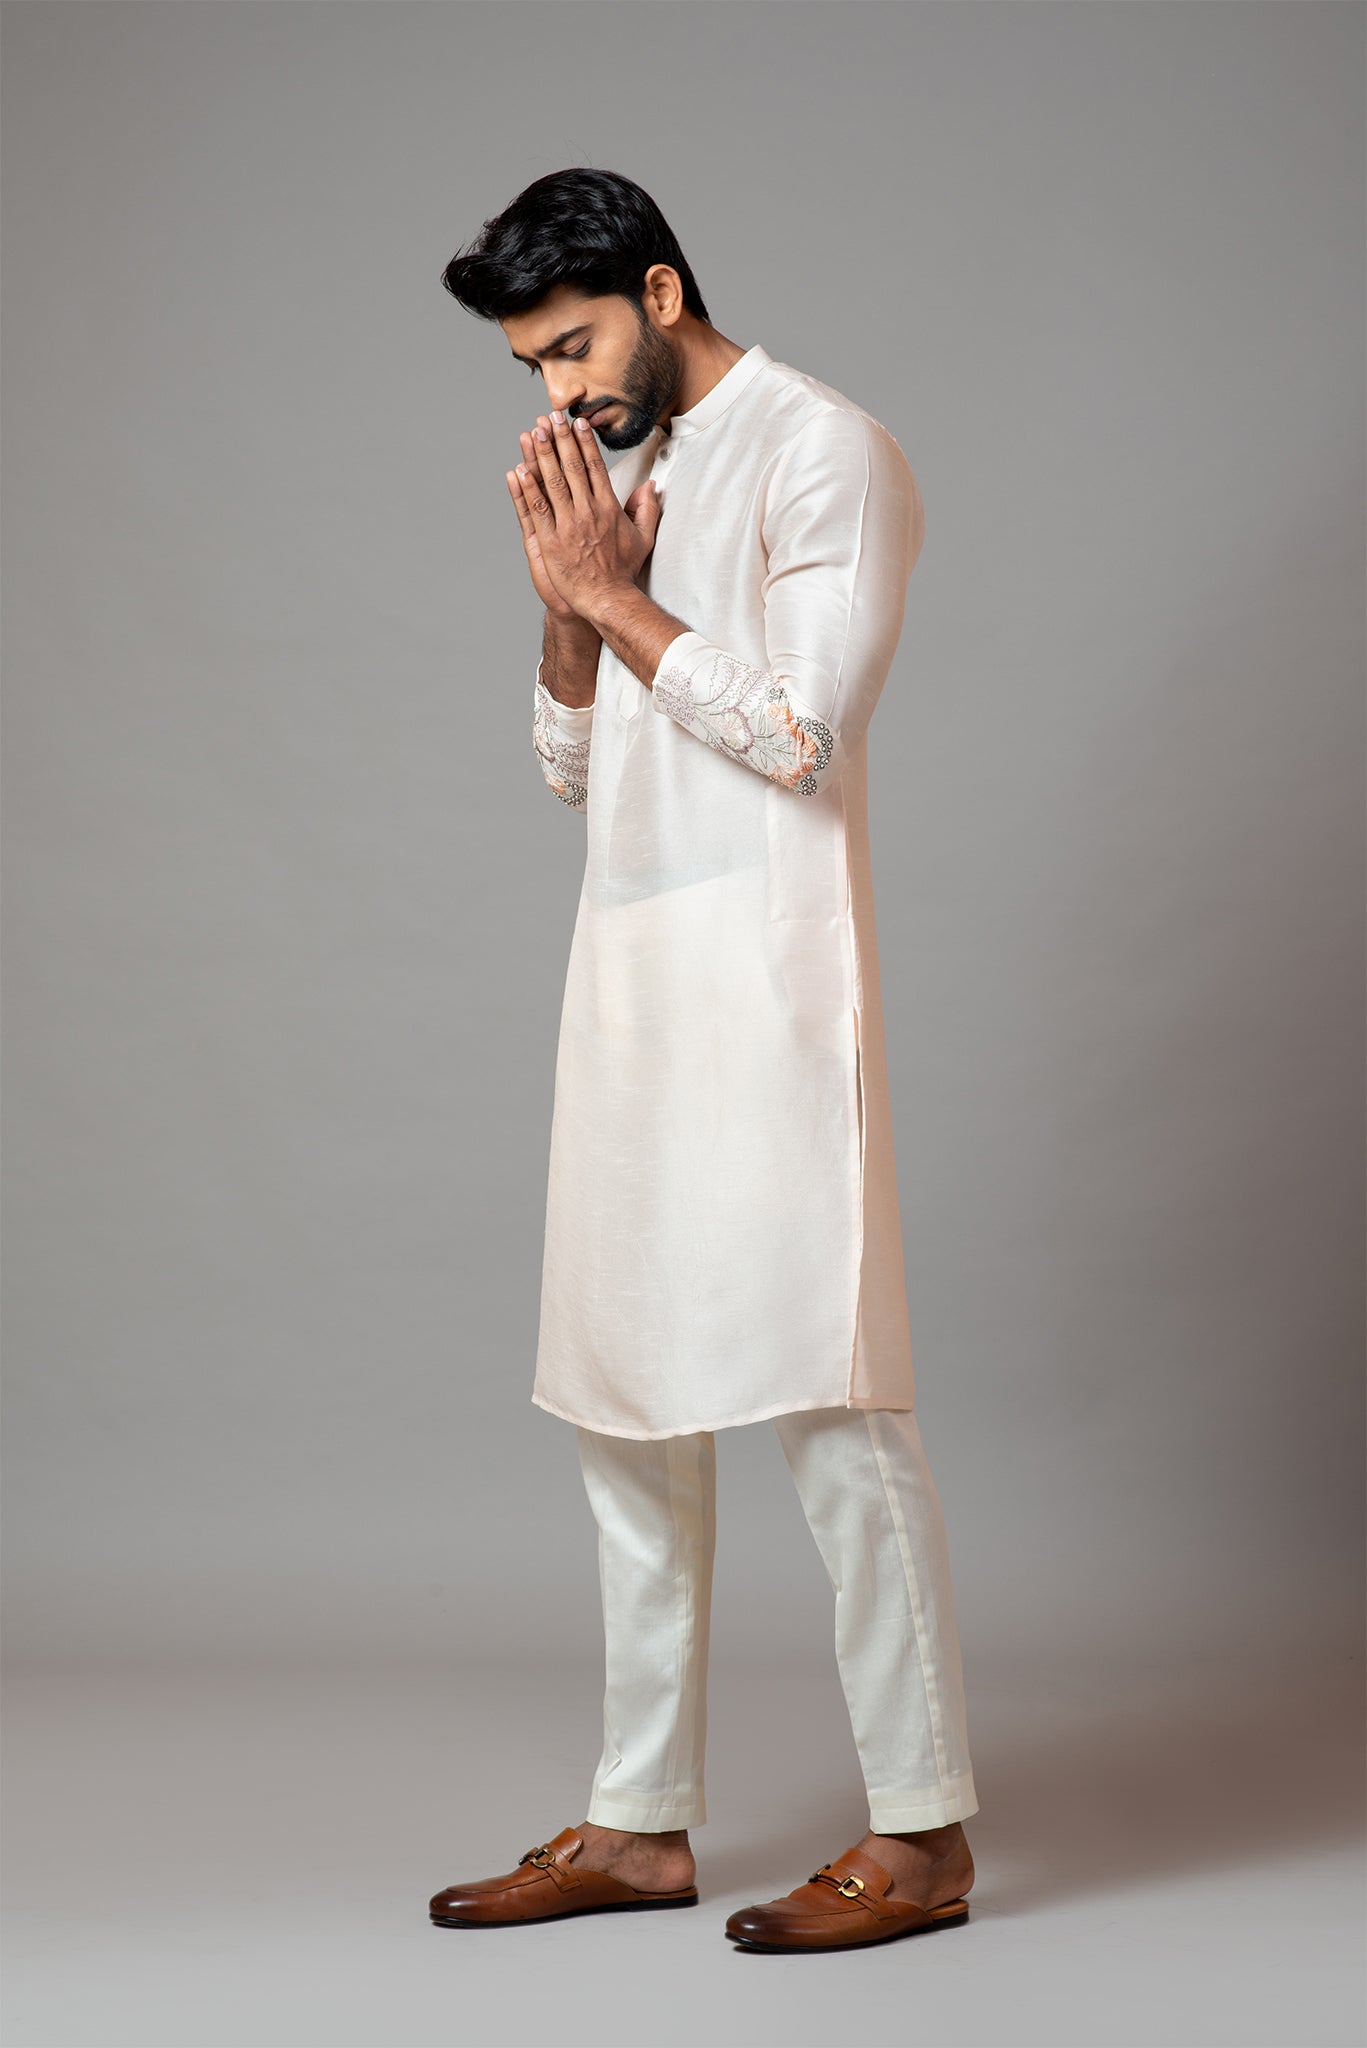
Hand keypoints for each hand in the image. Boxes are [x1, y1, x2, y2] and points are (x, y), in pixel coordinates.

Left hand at [507, 410, 661, 626]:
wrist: (606, 598)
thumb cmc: (623, 571)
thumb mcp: (643, 538)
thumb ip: (646, 509)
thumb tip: (651, 487)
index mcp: (608, 508)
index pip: (595, 467)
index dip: (584, 443)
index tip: (576, 424)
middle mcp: (587, 512)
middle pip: (572, 468)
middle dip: (560, 440)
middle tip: (550, 418)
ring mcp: (567, 525)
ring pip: (552, 483)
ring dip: (541, 456)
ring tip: (533, 433)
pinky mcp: (550, 540)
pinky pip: (537, 509)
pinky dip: (527, 489)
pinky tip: (518, 470)